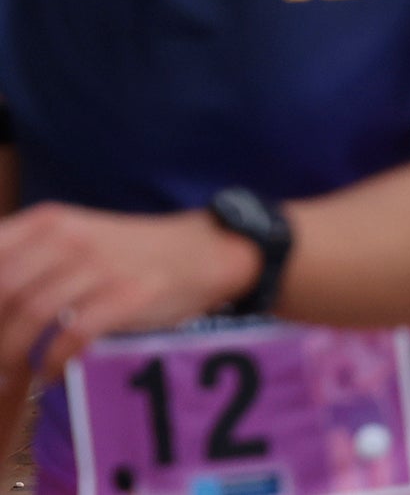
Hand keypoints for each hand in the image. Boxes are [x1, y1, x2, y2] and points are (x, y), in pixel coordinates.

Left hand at [0, 206, 257, 383]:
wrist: (201, 252)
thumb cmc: (128, 252)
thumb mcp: (72, 238)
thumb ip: (25, 258)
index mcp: (48, 222)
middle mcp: (69, 239)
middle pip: (3, 290)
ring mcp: (99, 266)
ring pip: (31, 315)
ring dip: (12, 355)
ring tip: (12, 376)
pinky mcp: (126, 296)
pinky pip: (72, 335)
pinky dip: (54, 361)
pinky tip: (52, 373)